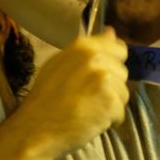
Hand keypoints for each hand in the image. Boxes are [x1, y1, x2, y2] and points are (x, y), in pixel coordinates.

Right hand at [16, 28, 129, 157]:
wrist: (36, 128)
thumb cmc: (46, 98)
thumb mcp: (61, 64)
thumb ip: (89, 49)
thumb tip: (112, 32)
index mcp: (83, 46)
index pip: (119, 49)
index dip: (112, 64)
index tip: (99, 77)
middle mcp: (96, 58)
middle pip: (122, 72)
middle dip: (110, 87)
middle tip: (87, 98)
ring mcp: (104, 78)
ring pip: (123, 93)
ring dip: (110, 105)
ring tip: (87, 110)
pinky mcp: (109, 101)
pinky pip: (120, 112)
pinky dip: (109, 121)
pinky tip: (90, 121)